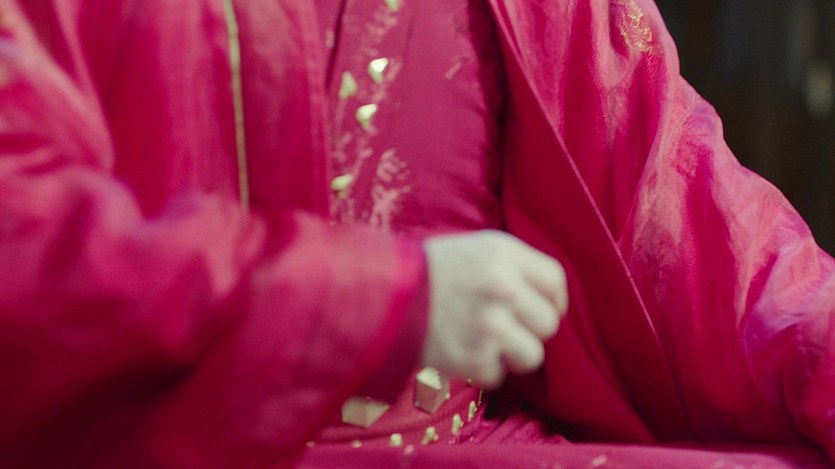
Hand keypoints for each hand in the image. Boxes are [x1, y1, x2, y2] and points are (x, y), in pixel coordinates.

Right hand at [422, 231, 567, 388]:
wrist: (383, 295)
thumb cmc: (434, 270)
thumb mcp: (478, 248)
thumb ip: (516, 265)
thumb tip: (553, 298)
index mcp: (504, 254)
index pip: (555, 281)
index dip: (552, 298)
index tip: (538, 307)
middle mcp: (502, 288)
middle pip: (549, 322)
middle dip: (530, 327)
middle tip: (506, 324)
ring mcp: (489, 326)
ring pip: (533, 354)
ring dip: (514, 354)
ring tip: (490, 343)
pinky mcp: (473, 358)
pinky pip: (499, 375)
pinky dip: (482, 368)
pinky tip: (464, 349)